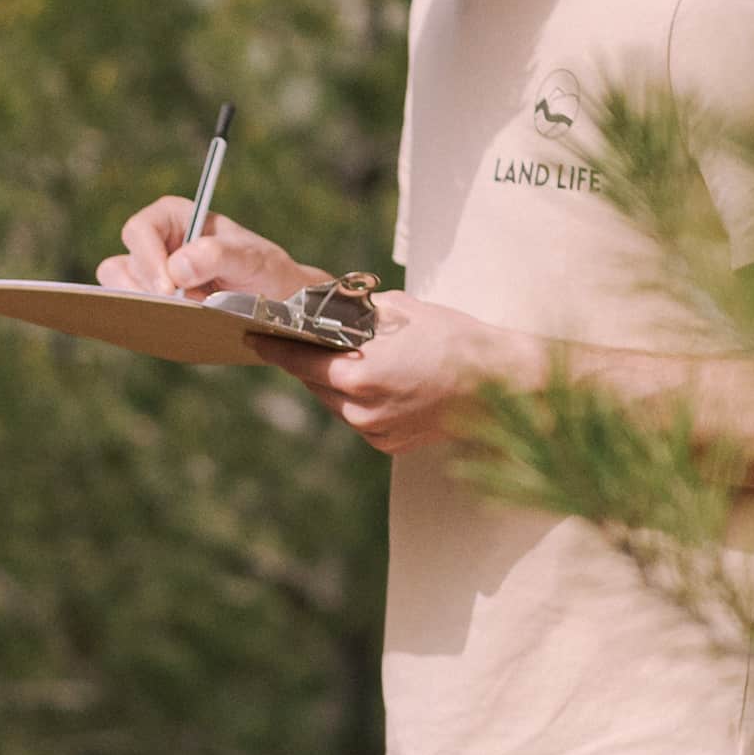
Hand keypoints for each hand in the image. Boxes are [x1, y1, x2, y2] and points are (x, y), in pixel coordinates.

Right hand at [98, 200, 344, 308]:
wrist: (281, 304)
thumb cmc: (267, 272)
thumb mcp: (251, 259)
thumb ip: (217, 256)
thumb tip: (177, 267)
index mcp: (175, 218)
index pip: (140, 230)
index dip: (147, 258)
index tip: (169, 288)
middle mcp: (158, 244)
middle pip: (124, 262)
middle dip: (145, 288)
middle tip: (175, 307)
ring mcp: (152, 276)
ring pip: (120, 289)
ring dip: (145, 306)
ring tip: (184, 314)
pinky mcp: (152, 303)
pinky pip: (130, 311)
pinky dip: (145, 320)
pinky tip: (172, 326)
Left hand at [267, 292, 519, 457]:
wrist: (500, 382)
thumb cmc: (455, 338)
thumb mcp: (402, 310)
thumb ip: (358, 314)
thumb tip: (332, 311)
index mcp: (358, 375)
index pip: (300, 360)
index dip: (274, 348)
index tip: (253, 337)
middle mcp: (361, 410)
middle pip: (314, 383)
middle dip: (305, 361)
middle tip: (294, 339)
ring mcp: (375, 432)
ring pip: (334, 404)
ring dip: (331, 382)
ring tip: (338, 357)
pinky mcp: (390, 445)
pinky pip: (358, 419)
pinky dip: (357, 400)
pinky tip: (372, 380)